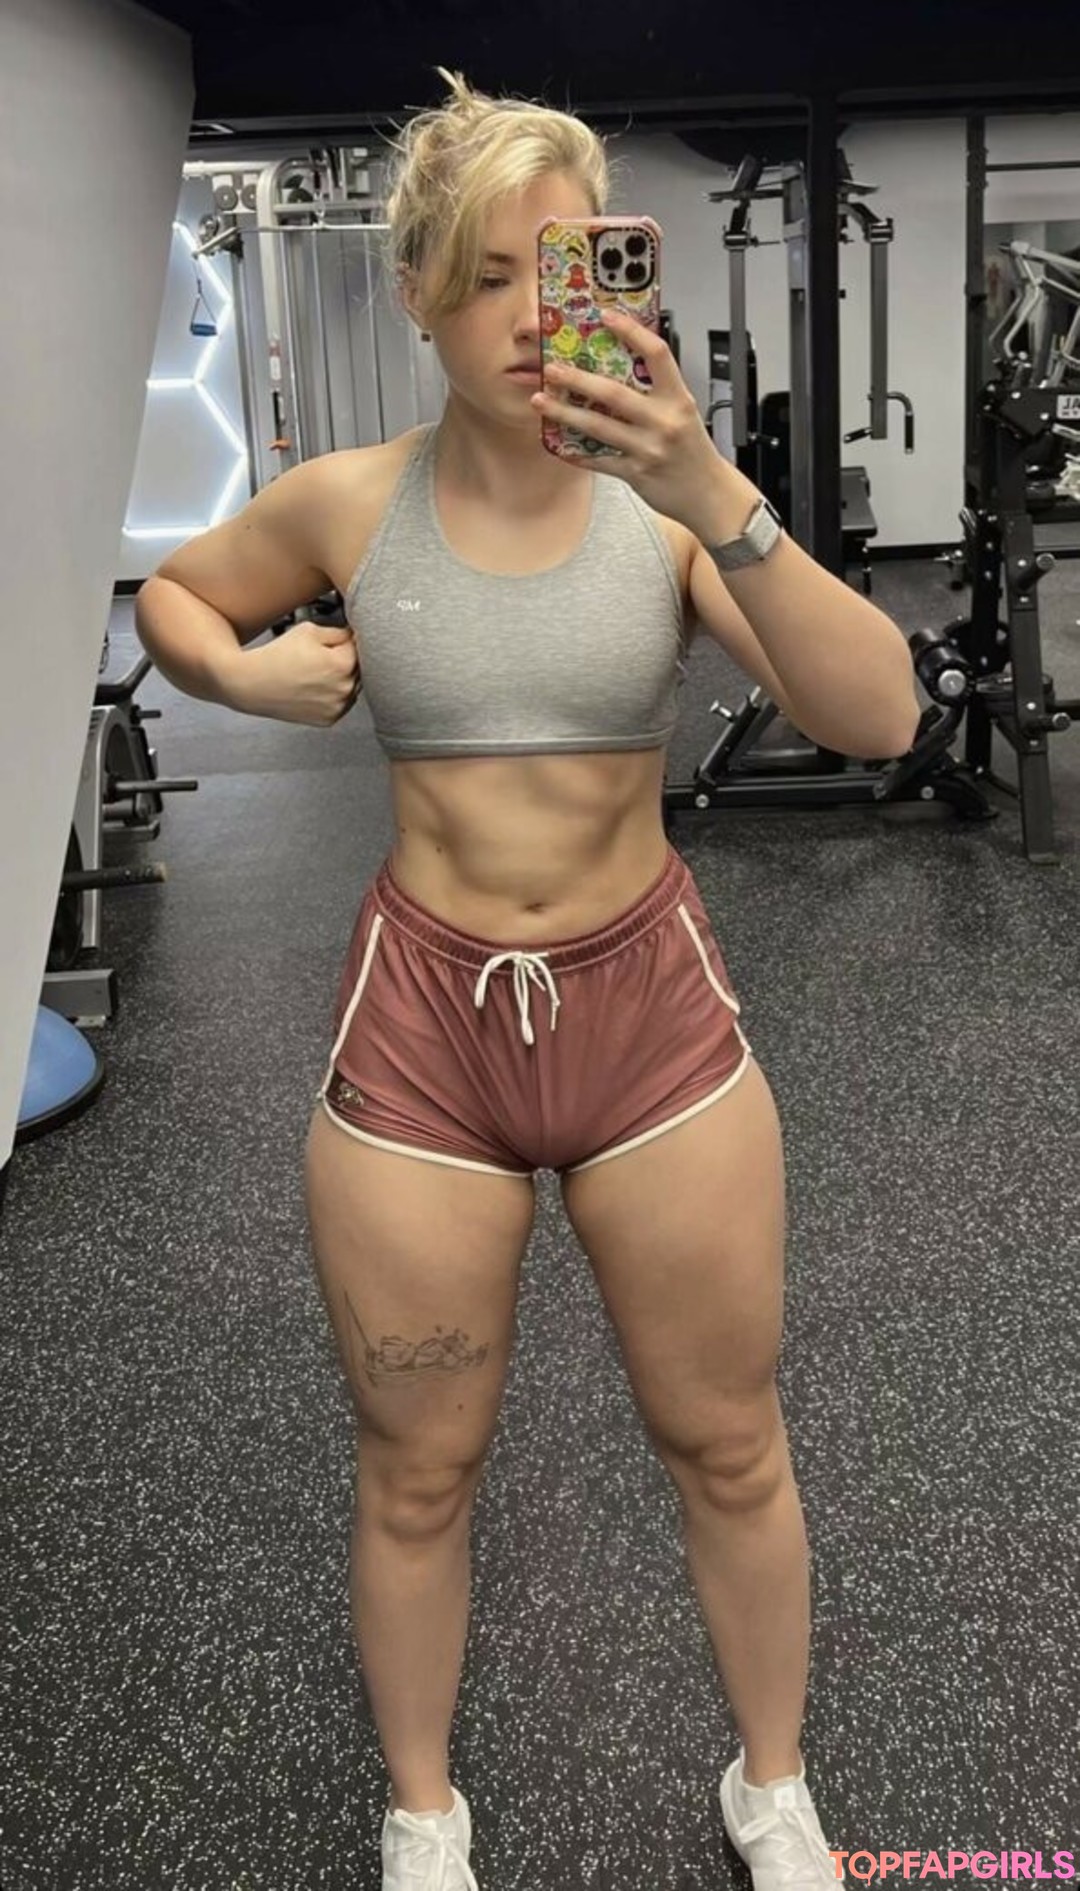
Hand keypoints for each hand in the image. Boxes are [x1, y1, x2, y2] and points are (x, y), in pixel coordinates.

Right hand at [228, 621, 360, 725]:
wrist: (252, 684)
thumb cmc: (277, 655)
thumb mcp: (309, 630)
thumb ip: (339, 632)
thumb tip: (355, 635)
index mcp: (343, 664)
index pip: (359, 646)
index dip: (345, 641)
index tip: (333, 642)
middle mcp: (345, 688)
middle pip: (359, 668)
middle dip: (345, 660)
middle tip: (320, 658)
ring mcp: (338, 707)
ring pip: (352, 687)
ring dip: (342, 679)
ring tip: (316, 673)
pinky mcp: (330, 719)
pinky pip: (342, 703)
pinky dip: (334, 695)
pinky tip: (315, 688)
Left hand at [531, 309, 726, 530]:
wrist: (710, 494)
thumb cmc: (695, 451)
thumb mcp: (684, 412)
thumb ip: (658, 392)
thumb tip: (623, 366)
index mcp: (677, 399)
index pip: (656, 354)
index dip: (631, 332)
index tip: (607, 317)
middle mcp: (663, 421)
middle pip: (613, 393)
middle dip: (578, 379)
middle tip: (552, 369)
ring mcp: (648, 448)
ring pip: (598, 426)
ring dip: (565, 412)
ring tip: (541, 401)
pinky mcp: (636, 473)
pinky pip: (598, 460)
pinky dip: (576, 452)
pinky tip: (557, 443)